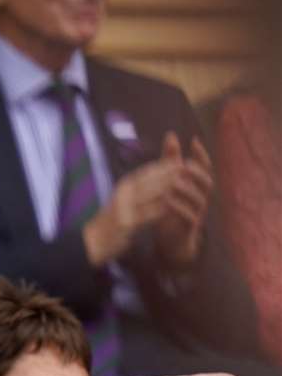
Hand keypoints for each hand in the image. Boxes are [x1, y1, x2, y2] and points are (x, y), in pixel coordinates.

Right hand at [83, 153, 180, 266]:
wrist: (91, 243)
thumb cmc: (109, 223)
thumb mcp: (122, 202)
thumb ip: (137, 191)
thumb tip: (156, 181)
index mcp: (122, 187)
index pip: (146, 172)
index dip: (164, 166)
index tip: (180, 161)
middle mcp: (123, 194)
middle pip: (150, 179)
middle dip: (170, 173)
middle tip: (188, 168)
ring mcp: (124, 208)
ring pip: (151, 194)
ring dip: (169, 187)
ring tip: (186, 183)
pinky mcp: (127, 223)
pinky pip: (148, 213)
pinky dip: (162, 208)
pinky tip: (174, 206)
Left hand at [152, 133, 212, 265]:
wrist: (169, 240)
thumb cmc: (170, 207)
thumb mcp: (168, 182)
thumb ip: (169, 160)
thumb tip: (171, 135)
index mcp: (196, 186)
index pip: (204, 166)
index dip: (201, 153)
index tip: (194, 140)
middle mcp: (201, 197)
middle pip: (207, 181)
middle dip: (198, 172)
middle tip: (184, 165)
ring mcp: (198, 212)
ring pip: (200, 198)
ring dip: (188, 189)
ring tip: (174, 183)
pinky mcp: (190, 226)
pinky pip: (190, 216)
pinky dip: (180, 208)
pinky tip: (168, 202)